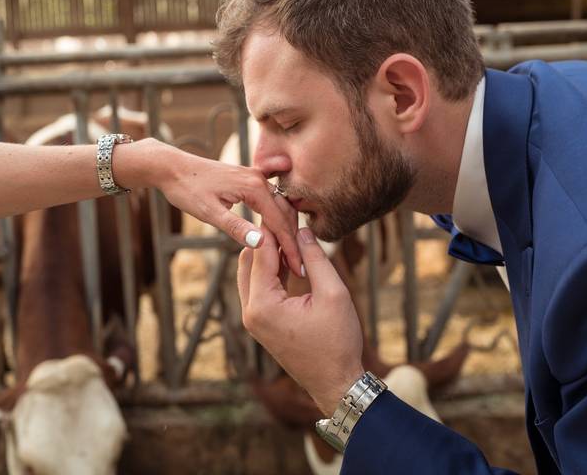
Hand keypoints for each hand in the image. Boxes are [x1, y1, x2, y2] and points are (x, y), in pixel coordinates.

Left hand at [147, 140, 302, 275]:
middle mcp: (259, 179)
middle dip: (293, 240)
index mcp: (253, 187)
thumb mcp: (209, 213)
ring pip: (280, 206)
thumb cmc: (187, 189)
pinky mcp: (248, 179)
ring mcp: (255, 177)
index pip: (279, 222)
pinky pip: (270, 200)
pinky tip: (277, 234)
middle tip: (298, 266)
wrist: (172, 167)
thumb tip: (261, 242)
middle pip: (285, 213)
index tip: (297, 267)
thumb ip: (236, 227)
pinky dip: (277, 218)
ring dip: (287, 230)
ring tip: (290, 254)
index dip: (289, 247)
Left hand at [238, 226, 364, 413]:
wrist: (335, 382)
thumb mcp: (333, 294)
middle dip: (266, 237)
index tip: (280, 204)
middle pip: (249, 260)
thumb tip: (302, 230)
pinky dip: (272, 270)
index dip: (272, 227)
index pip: (261, 252)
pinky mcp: (261, 323)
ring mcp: (254, 319)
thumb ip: (316, 259)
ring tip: (289, 232)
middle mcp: (251, 311)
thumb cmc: (337, 341)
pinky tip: (291, 257)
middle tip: (284, 214)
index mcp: (263, 305)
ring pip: (252, 273)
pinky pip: (259, 288)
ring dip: (269, 253)